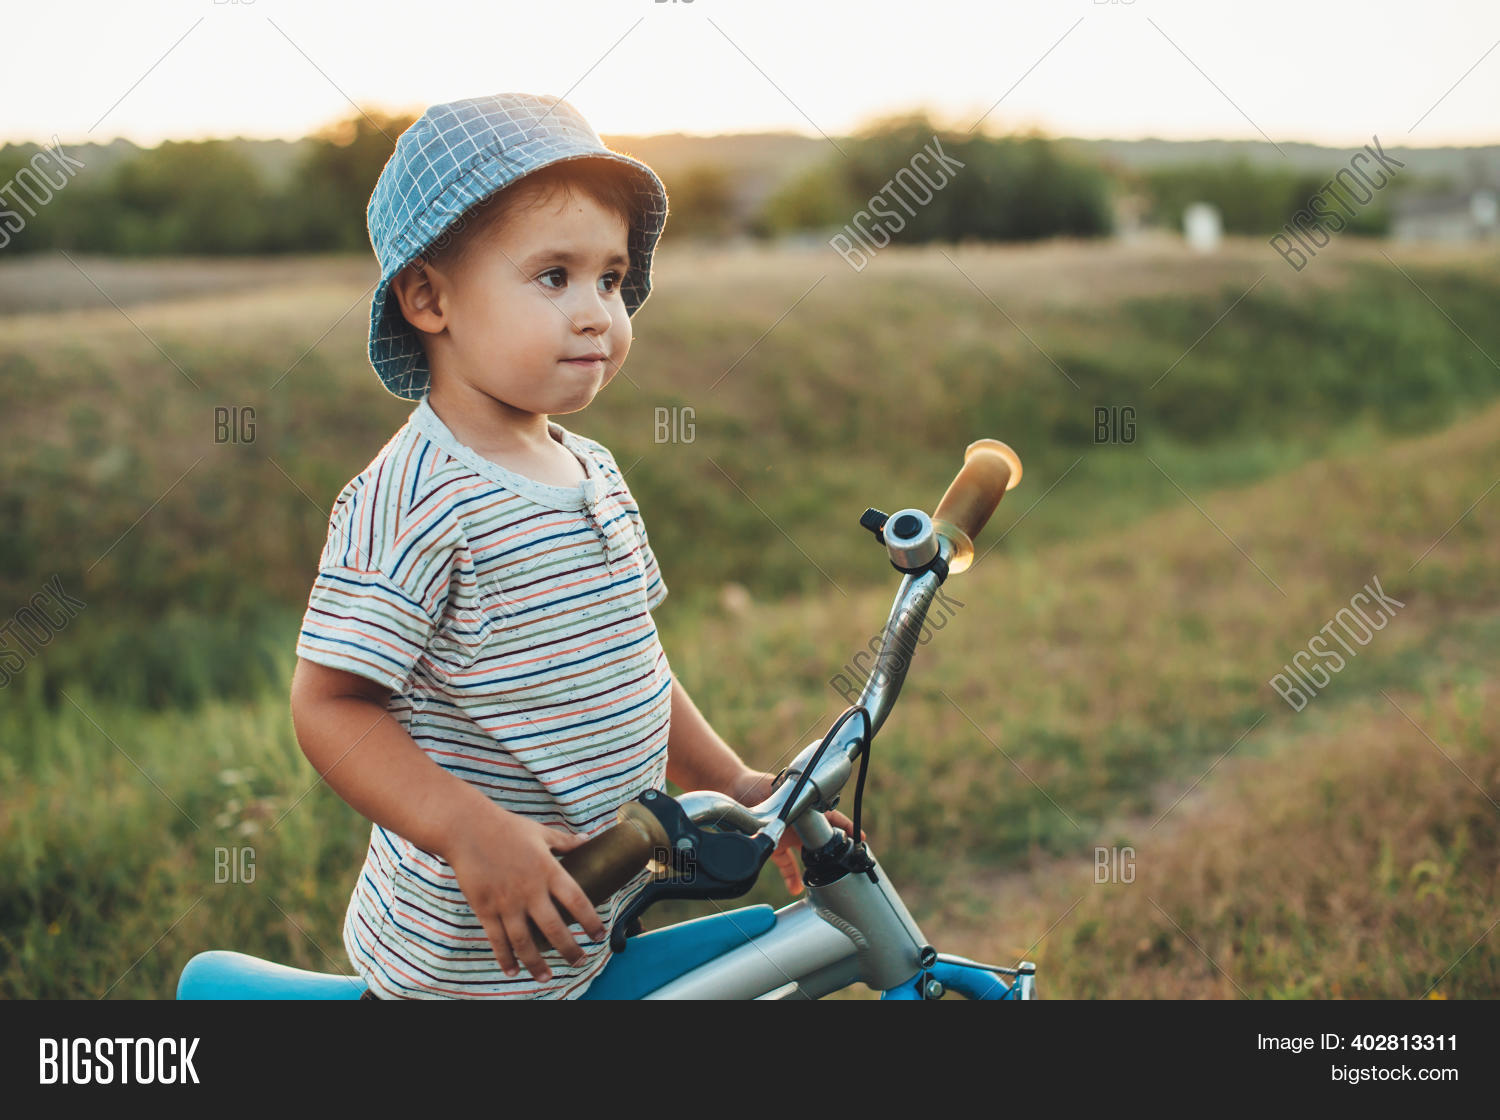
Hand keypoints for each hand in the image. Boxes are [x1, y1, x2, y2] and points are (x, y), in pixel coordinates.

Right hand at [441, 803, 607, 983]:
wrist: (466, 828)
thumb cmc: (507, 828)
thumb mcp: (541, 832)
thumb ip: (565, 842)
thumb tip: (588, 840)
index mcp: (548, 870)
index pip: (576, 901)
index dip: (590, 921)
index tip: (599, 936)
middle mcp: (529, 890)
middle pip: (554, 927)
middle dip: (569, 949)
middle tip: (579, 962)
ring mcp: (506, 902)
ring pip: (525, 941)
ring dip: (537, 963)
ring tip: (547, 977)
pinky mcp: (485, 908)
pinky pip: (497, 939)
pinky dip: (505, 958)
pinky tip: (513, 971)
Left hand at [727, 769, 866, 896]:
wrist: (733, 790)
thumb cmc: (756, 785)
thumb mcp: (772, 789)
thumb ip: (782, 803)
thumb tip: (787, 817)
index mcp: (804, 807)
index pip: (832, 817)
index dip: (847, 827)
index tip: (860, 838)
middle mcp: (799, 822)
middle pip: (822, 838)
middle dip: (835, 851)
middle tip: (847, 864)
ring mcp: (788, 834)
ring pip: (807, 854)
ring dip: (815, 867)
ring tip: (827, 881)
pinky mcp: (775, 844)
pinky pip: (786, 864)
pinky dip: (791, 877)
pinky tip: (796, 888)